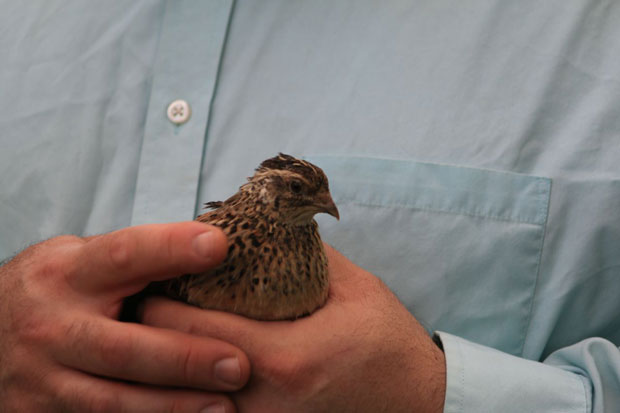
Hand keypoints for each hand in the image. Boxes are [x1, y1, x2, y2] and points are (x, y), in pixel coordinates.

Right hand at [0, 222, 249, 411]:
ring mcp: (41, 376)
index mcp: (68, 273)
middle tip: (237, 365)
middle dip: (184, 358)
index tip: (217, 246)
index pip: (123, 255)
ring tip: (225, 406)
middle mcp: (52, 325)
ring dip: (172, 406)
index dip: (170, 248)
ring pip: (112, 400)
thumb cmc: (55, 288)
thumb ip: (132, 260)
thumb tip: (210, 247)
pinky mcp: (38, 412)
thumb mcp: (81, 260)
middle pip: (123, 347)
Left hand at [141, 244, 445, 411]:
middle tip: (152, 299)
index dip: (159, 300)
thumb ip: (301, 251)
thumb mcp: (352, 286)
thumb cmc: (387, 342)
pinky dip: (196, 384)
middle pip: (174, 367)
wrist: (417, 401)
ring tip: (171, 327)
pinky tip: (201, 359)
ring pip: (184, 396)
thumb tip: (262, 223)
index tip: (152, 278)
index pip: (189, 329)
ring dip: (173, 360)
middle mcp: (264, 402)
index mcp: (285, 358)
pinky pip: (210, 408)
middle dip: (157, 330)